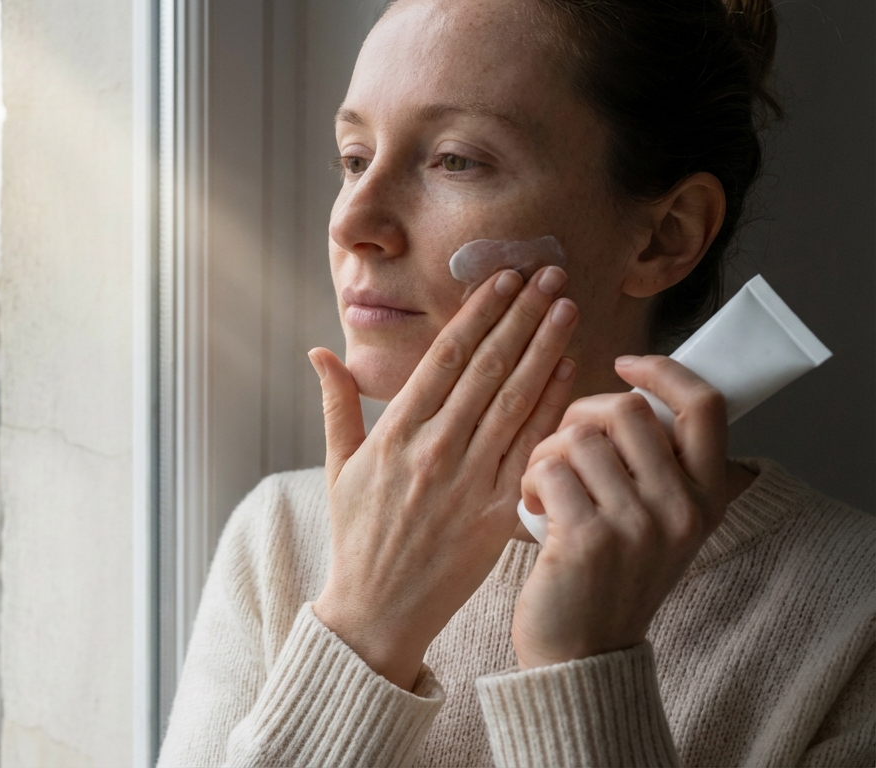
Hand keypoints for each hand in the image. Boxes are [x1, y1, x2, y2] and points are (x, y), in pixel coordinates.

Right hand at [310, 266, 578, 690]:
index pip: (445, 357)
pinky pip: (529, 447)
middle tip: (549, 273)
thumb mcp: (337, 467)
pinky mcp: (496, 511)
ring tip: (568, 306)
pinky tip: (571, 369)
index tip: (504, 279)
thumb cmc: (356, 537)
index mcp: (395, 434)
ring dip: (545, 347)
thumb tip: (320, 351)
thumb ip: (337, 405)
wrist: (377, 611)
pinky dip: (551, 405)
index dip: (478, 313)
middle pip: (487, 367)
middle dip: (521, 315)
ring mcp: (468, 480)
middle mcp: (434, 449)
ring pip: (514, 399)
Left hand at [513, 355, 731, 668]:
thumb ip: (657, 467)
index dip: (664, 370)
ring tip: (543, 486)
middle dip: (580, 413)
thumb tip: (631, 393)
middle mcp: (680, 510)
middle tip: (561, 445)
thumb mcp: (657, 524)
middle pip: (627, 409)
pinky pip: (548, 467)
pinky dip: (529, 478)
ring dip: (545, 452)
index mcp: (705, 498)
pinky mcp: (587, 539)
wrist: (582, 656)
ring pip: (578, 436)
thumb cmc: (608, 579)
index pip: (706, 406)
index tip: (624, 363)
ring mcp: (636, 525)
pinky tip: (530, 505)